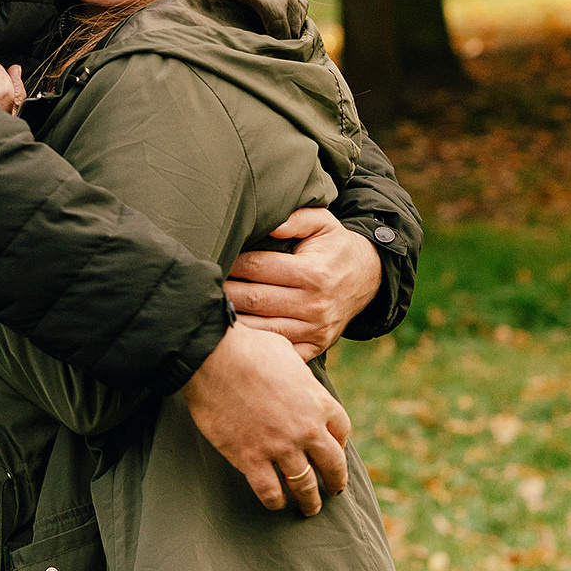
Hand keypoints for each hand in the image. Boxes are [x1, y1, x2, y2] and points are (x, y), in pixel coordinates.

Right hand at [181, 323, 350, 515]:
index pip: (342, 431)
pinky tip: (276, 502)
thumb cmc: (249, 347)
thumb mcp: (289, 353)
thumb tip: (297, 375)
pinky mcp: (250, 459)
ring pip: (305, 486)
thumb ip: (300, 373)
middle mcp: (306, 430)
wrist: (214, 357)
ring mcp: (279, 448)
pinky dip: (276, 501)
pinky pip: (270, 492)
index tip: (334, 449)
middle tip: (334, 490)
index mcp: (318, 401)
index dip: (340, 443)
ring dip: (310, 501)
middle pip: (332, 465)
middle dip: (335, 481)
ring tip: (310, 509)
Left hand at [225, 206, 382, 359]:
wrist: (367, 277)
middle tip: (202, 286)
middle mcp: (313, 305)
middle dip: (225, 292)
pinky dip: (256, 348)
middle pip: (254, 300)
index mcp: (312, 273)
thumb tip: (271, 224)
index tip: (214, 257)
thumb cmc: (334, 246)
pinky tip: (236, 338)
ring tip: (210, 310)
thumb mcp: (324, 222)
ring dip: (233, 322)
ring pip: (262, 331)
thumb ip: (298, 218)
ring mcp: (314, 330)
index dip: (233, 262)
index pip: (258, 268)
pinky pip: (280, 353)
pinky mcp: (315, 347)